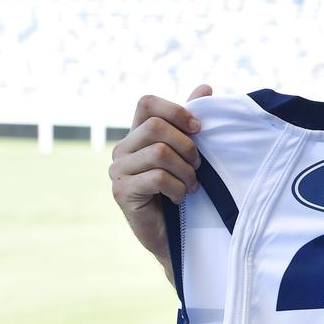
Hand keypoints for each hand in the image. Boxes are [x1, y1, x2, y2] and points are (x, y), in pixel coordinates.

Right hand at [109, 84, 211, 280]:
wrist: (174, 235)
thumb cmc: (182, 189)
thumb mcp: (189, 153)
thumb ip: (191, 122)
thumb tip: (205, 87)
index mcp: (137, 134)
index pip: (147, 103)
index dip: (175, 110)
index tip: (198, 129)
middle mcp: (122, 149)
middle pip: (156, 128)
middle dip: (187, 145)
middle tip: (198, 166)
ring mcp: (118, 170)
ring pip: (159, 152)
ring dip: (185, 170)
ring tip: (192, 185)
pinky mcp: (121, 192)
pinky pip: (156, 177)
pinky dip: (177, 187)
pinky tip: (180, 197)